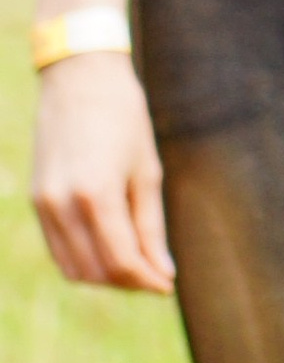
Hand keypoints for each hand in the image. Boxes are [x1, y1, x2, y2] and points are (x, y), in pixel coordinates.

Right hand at [31, 52, 173, 292]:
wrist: (80, 78)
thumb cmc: (124, 118)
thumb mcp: (147, 170)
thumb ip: (151, 227)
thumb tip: (164, 273)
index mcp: (97, 194)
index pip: (120, 261)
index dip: (146, 280)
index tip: (167, 285)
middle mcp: (63, 204)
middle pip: (95, 271)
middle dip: (128, 281)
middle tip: (155, 275)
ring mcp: (44, 204)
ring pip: (73, 267)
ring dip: (104, 275)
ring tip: (135, 263)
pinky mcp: (37, 200)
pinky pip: (58, 248)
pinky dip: (83, 259)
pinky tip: (109, 248)